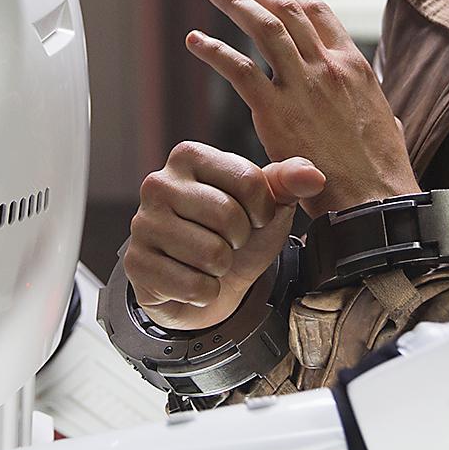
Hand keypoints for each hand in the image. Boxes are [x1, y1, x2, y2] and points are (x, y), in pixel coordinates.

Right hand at [124, 141, 325, 330]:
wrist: (208, 283)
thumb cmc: (236, 236)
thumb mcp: (267, 205)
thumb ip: (289, 182)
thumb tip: (313, 175)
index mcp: (189, 157)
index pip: (248, 181)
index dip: (263, 209)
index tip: (254, 218)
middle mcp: (158, 184)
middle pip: (228, 217)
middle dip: (240, 240)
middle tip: (228, 243)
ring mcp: (143, 224)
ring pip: (211, 254)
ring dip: (221, 268)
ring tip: (210, 261)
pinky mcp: (136, 264)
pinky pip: (193, 286)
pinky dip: (204, 293)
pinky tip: (193, 280)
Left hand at [190, 0, 419, 214]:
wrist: (374, 200)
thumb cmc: (381, 171)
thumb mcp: (387, 123)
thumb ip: (374, 107)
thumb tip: (381, 110)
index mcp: (353, 65)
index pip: (318, 12)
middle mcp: (328, 66)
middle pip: (287, 10)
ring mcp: (302, 85)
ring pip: (263, 27)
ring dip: (234, 2)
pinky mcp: (276, 111)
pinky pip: (238, 69)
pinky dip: (214, 51)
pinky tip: (195, 42)